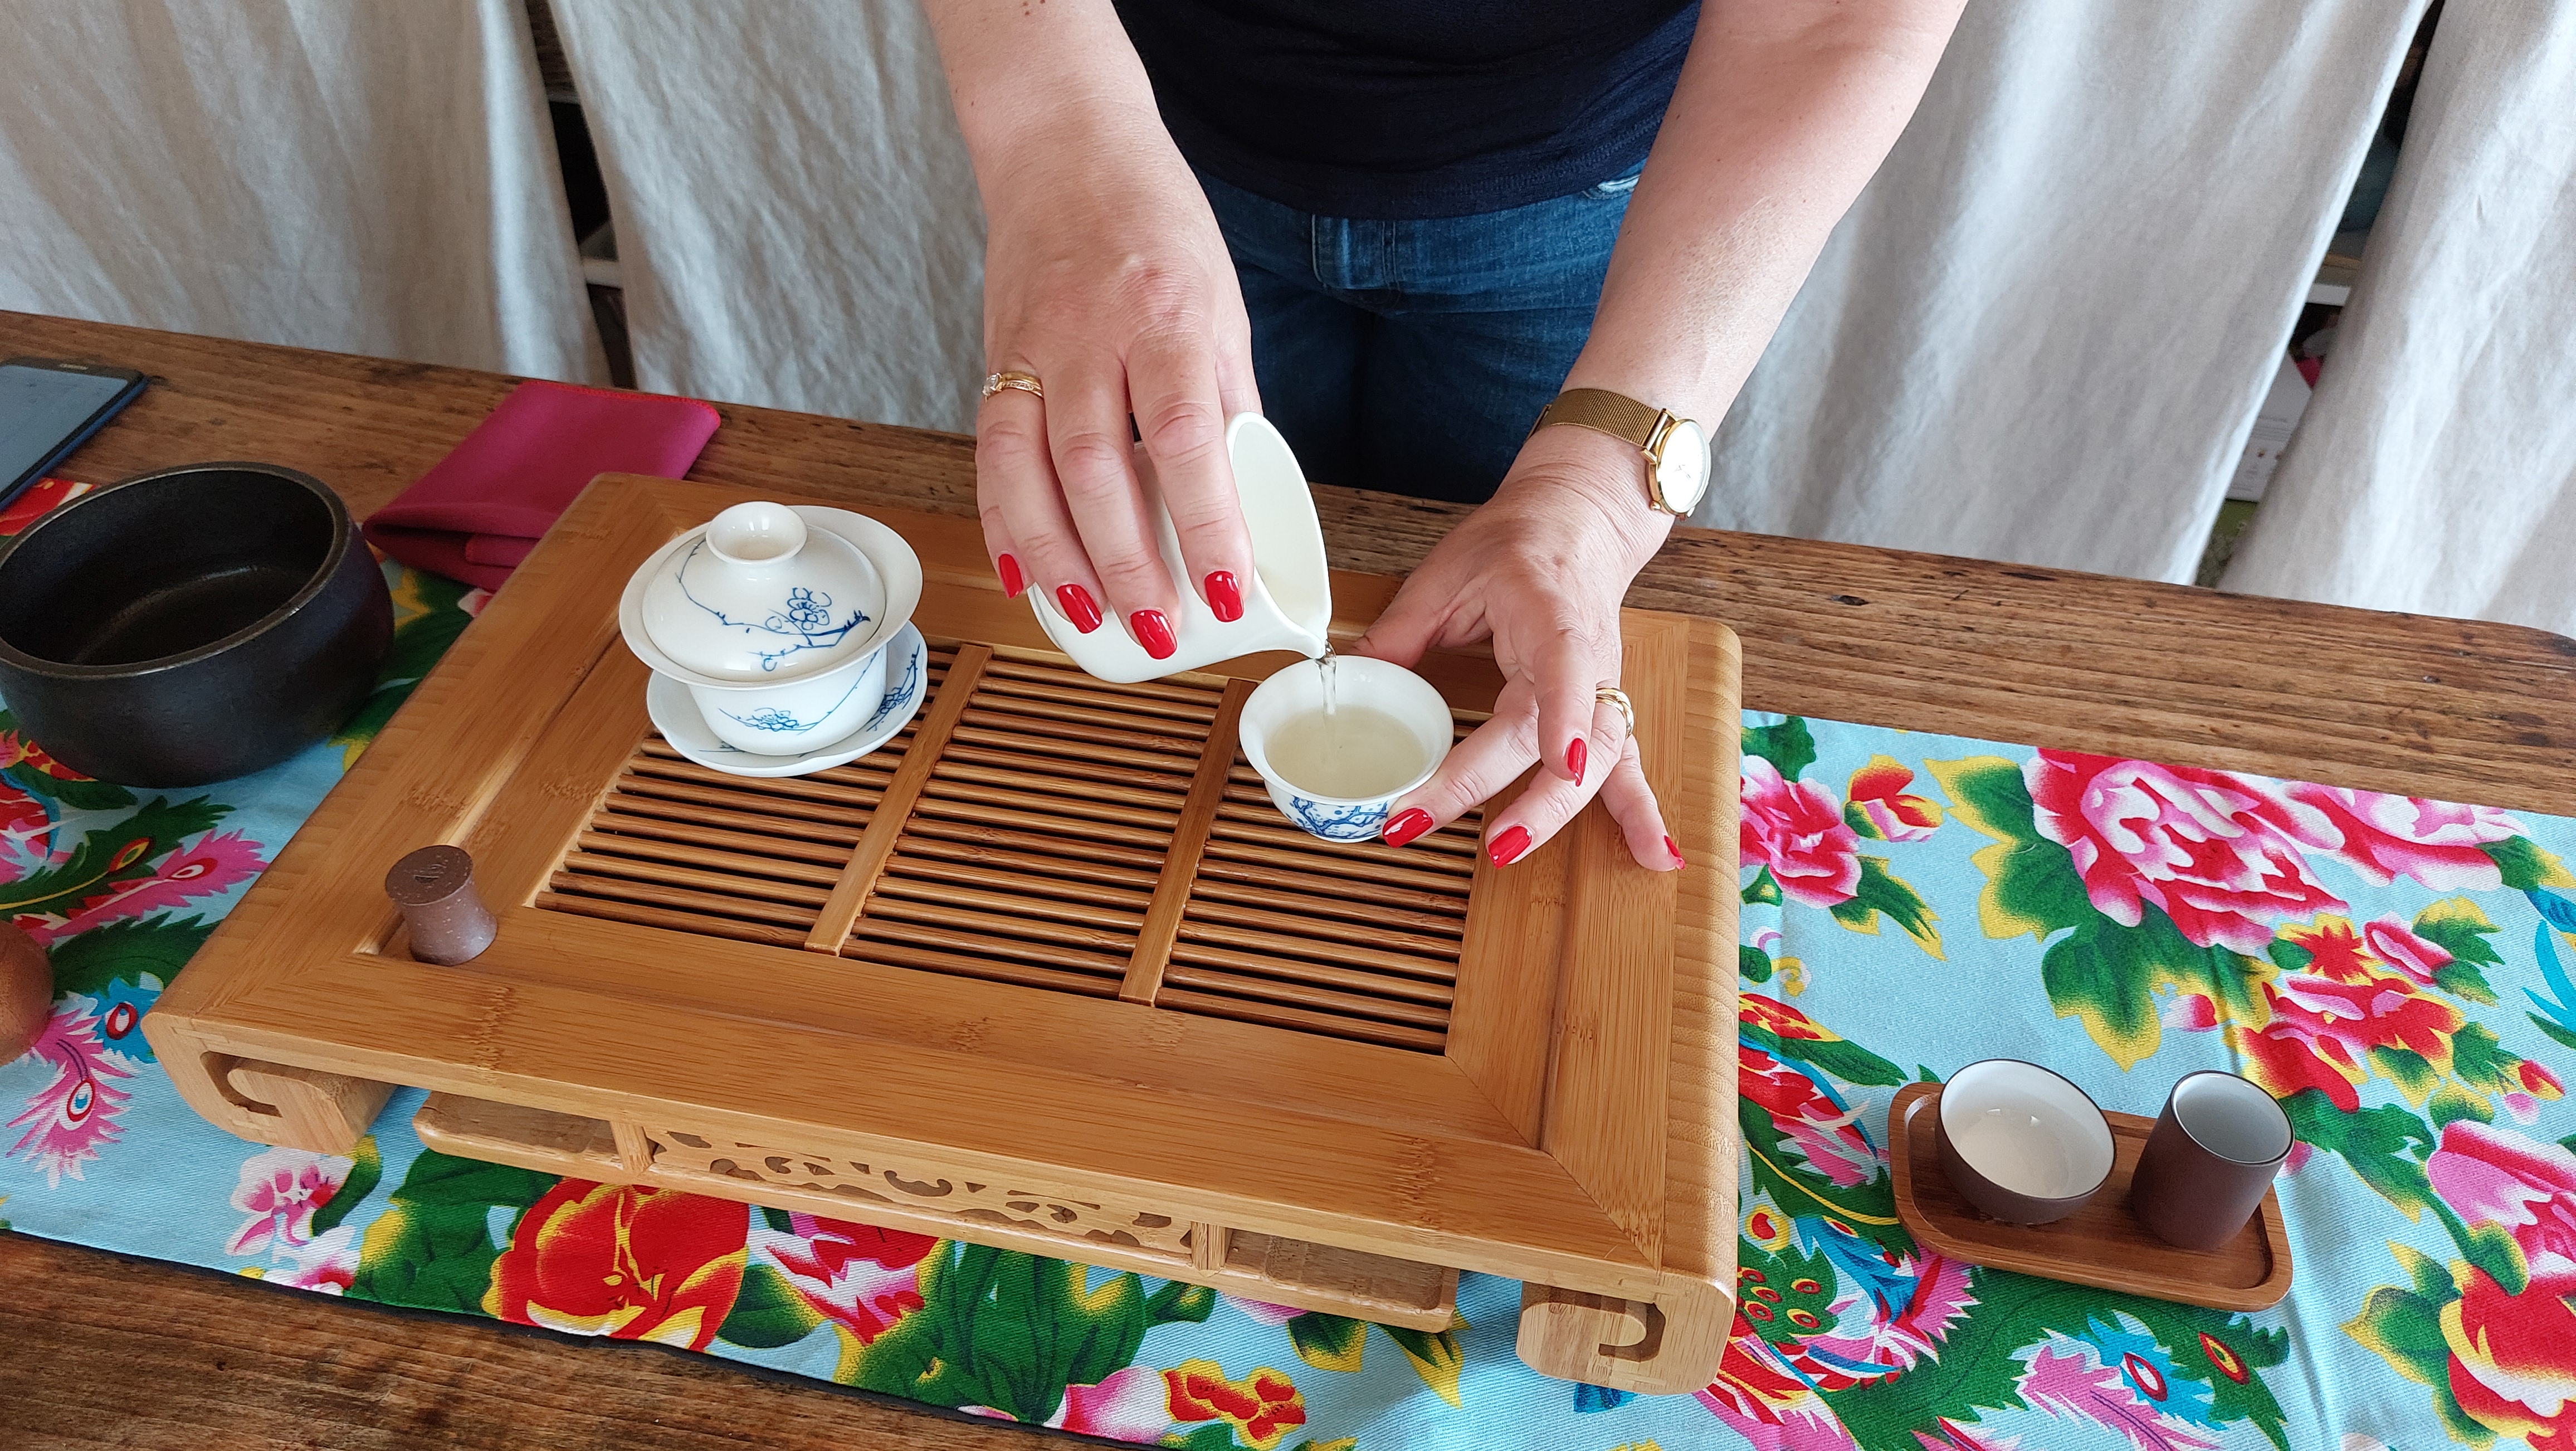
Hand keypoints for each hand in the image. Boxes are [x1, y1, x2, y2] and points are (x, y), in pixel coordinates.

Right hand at [973, 118, 1259, 659]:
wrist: (1063, 147)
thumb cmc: (1156, 225)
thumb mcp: (1220, 303)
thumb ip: (1226, 400)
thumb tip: (1241, 499)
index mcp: (1168, 314)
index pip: (1185, 434)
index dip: (1204, 520)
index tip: (1228, 588)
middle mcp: (1091, 331)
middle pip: (1097, 465)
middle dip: (1127, 560)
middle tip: (1159, 627)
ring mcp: (1032, 345)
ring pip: (1030, 469)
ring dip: (1059, 557)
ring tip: (1091, 616)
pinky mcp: (992, 358)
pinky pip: (989, 455)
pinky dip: (1005, 523)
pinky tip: (1027, 574)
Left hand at [1345, 427, 1685, 869]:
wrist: (1579, 522)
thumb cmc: (1519, 543)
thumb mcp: (1449, 571)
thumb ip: (1403, 629)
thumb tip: (1350, 677)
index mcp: (1554, 617)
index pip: (1566, 671)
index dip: (1566, 716)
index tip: (1558, 760)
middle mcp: (1588, 662)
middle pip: (1567, 741)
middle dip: (1524, 795)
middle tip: (1466, 833)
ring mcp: (1601, 690)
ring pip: (1601, 763)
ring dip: (1561, 815)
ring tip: (1511, 851)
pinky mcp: (1604, 708)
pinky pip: (1626, 765)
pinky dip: (1639, 812)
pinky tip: (1656, 858)